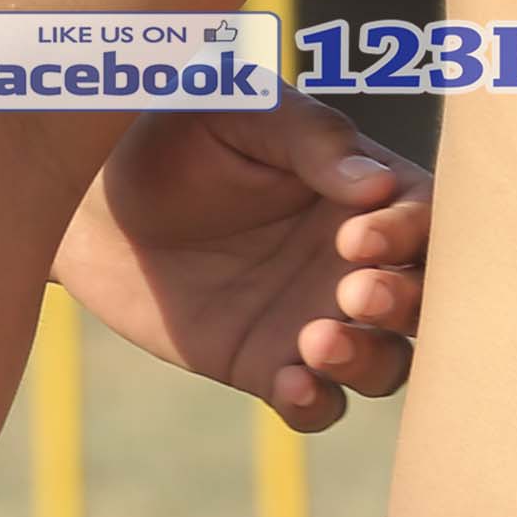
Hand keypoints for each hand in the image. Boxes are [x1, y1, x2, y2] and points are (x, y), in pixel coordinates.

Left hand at [56, 96, 425, 429]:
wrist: (88, 193)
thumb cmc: (174, 134)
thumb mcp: (242, 112)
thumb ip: (312, 139)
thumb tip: (377, 186)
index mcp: (364, 197)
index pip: (428, 223)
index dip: (411, 237)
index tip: (358, 238)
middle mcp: (353, 265)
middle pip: (424, 303)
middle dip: (405, 304)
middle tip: (355, 291)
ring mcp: (314, 319)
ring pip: (385, 363)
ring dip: (368, 360)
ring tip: (316, 341)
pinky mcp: (265, 364)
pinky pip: (315, 403)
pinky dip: (316, 404)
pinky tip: (292, 385)